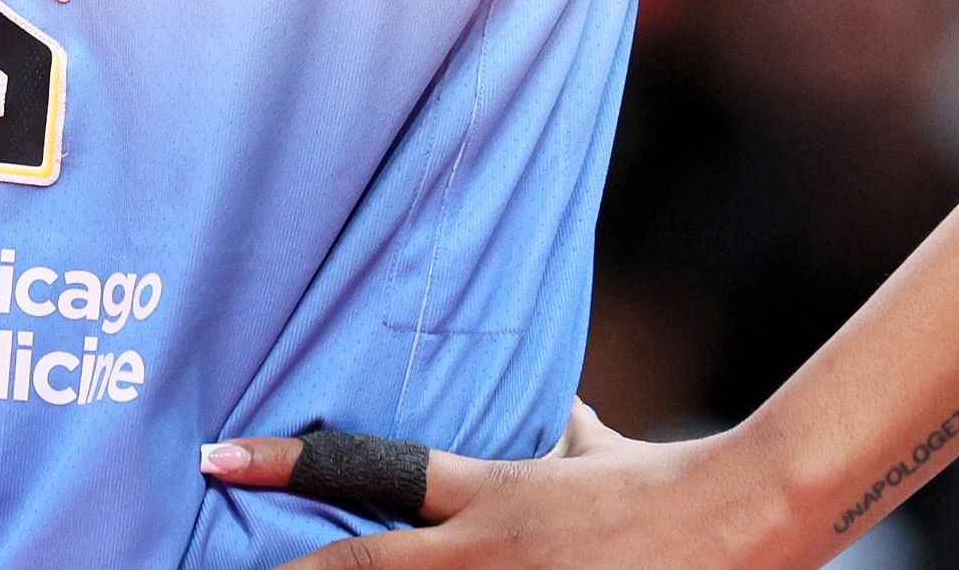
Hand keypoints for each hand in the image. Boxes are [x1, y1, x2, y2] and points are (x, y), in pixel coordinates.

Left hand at [202, 403, 789, 569]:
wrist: (745, 513)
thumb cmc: (671, 484)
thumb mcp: (602, 450)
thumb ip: (563, 436)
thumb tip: (554, 405)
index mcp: (489, 496)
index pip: (372, 471)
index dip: (286, 465)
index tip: (214, 456)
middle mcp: (485, 552)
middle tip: (213, 566)